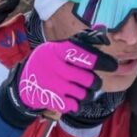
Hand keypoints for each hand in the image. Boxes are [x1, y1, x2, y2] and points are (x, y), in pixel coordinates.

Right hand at [0, 28, 115, 126]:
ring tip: (80, 91)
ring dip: (86, 94)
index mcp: (57, 50)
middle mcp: (54, 66)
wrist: (22, 85)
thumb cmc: (46, 64)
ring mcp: (52, 85)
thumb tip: (102, 30)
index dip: (102, 61)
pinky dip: (76, 104)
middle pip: (88, 79)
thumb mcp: (56, 48)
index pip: (84, 55)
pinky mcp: (51, 100)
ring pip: (84, 94)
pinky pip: (75, 105)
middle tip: (93, 83)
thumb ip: (79, 43)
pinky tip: (71, 100)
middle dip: (94, 83)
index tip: (113, 65)